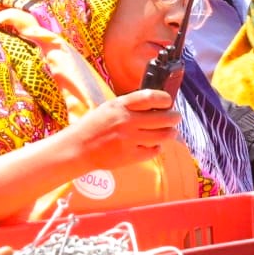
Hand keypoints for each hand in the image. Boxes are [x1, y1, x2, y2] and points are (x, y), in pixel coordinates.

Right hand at [64, 91, 180, 170]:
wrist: (78, 148)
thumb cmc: (95, 126)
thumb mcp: (109, 107)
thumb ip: (130, 105)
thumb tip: (157, 105)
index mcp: (120, 105)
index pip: (150, 97)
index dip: (164, 99)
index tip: (168, 102)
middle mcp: (126, 121)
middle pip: (163, 118)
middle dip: (174, 118)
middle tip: (175, 118)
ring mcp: (129, 140)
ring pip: (163, 135)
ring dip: (171, 133)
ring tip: (170, 132)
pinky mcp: (130, 156)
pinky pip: (153, 151)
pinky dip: (157, 147)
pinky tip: (153, 145)